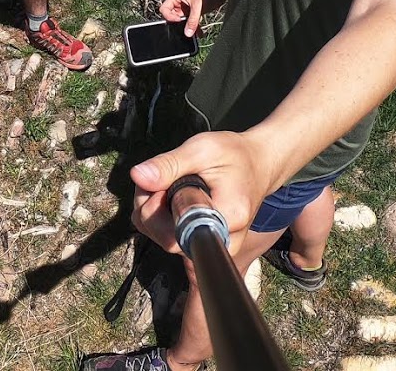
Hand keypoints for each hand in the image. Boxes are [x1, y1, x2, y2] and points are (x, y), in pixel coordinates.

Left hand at [131, 131, 275, 254]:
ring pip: (163, 239)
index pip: (175, 236)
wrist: (258, 164)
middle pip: (166, 239)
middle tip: (159, 177)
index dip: (157, 211)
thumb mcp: (202, 149)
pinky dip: (160, 216)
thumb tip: (137, 176)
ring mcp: (213, 246)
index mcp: (226, 219)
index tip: (161, 185)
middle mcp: (222, 242)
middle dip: (151, 206)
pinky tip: (168, 195)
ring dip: (153, 210)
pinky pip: (170, 238)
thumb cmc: (235, 155)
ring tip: (167, 183)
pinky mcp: (204, 243)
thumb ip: (170, 164)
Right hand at [159, 0, 204, 37]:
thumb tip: (188, 33)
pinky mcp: (190, 12)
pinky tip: (198, 31)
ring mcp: (184, 7)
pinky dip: (192, 26)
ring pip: (180, 20)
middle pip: (171, 16)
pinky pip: (187, 21)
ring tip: (194, 30)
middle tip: (186, 26)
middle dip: (178, 23)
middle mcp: (178, 2)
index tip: (179, 20)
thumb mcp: (198, 7)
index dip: (169, 16)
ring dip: (186, 26)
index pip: (164, 9)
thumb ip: (192, 21)